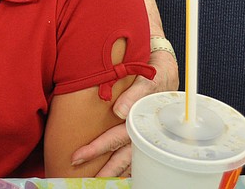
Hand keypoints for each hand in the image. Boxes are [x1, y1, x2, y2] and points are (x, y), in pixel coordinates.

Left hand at [69, 50, 178, 175]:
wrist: (167, 66)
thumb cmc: (156, 71)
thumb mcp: (149, 77)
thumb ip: (135, 93)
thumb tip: (119, 112)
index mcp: (144, 119)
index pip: (117, 138)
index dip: (97, 148)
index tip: (77, 156)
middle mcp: (145, 131)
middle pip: (122, 155)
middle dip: (104, 168)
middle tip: (82, 173)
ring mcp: (146, 133)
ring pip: (129, 158)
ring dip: (115, 170)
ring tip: (97, 180)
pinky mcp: (146, 131)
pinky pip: (136, 152)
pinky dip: (127, 165)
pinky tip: (116, 172)